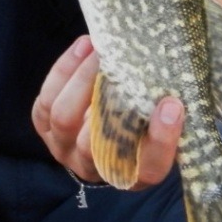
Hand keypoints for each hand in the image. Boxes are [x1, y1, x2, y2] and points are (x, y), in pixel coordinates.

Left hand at [32, 35, 184, 189]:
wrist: (104, 128)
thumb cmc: (141, 121)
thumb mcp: (159, 123)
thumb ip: (165, 110)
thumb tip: (175, 76)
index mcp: (135, 174)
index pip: (149, 168)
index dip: (161, 140)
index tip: (172, 105)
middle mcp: (96, 167)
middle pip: (95, 144)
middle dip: (107, 101)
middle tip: (123, 64)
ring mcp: (64, 149)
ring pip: (64, 118)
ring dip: (80, 79)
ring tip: (98, 48)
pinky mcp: (45, 127)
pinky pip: (46, 101)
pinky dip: (63, 71)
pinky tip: (84, 47)